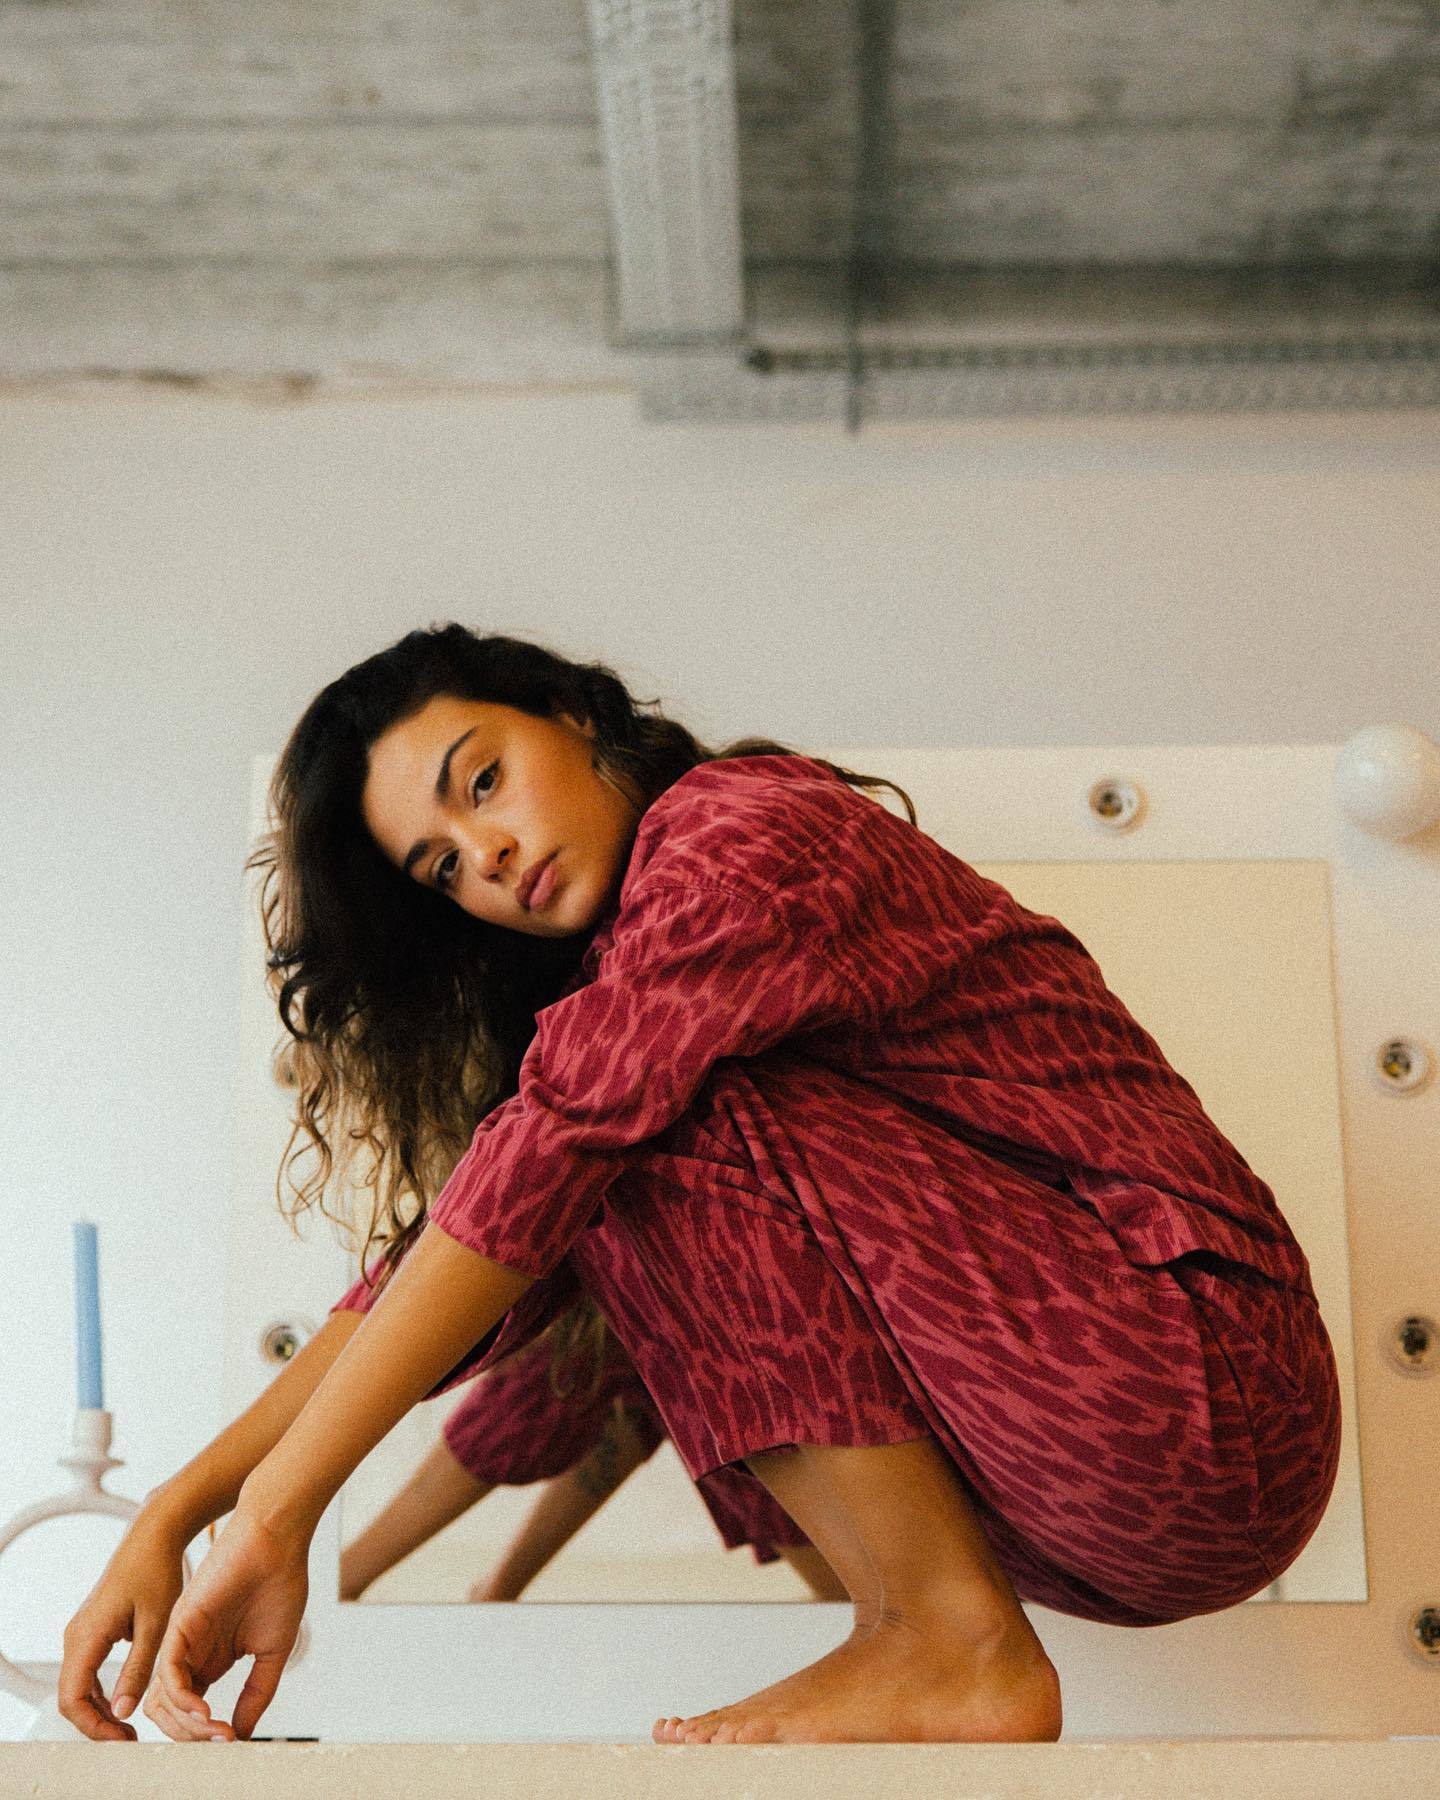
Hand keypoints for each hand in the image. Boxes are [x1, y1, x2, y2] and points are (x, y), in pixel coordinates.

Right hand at [59, 1509, 188, 1740]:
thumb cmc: (157, 1571)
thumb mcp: (156, 1623)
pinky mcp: (92, 1630)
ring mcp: (81, 1633)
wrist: (153, 1536)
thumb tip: (122, 1712)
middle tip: (130, 1738)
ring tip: (130, 1727)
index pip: (73, 1698)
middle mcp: (76, 1636)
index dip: (94, 1726)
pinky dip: (102, 1693)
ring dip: (99, 1711)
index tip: (123, 1738)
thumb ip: (138, 1669)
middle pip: (72, 1697)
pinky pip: (87, 1672)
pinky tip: (126, 1703)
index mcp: (87, 1636)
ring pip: (78, 1687)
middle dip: (96, 1724)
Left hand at [144, 1504, 309, 1741]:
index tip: (233, 1741)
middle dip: (191, 1735)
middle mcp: (192, 1651)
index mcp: (212, 1657)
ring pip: (162, 1699)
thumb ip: (257, 1692)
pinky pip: (168, 1672)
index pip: (192, 1710)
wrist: (278, 1538)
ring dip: (185, 1724)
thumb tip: (242, 1735)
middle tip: (221, 1740)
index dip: (206, 1733)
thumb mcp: (272, 1651)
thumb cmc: (280, 1583)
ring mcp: (184, 1638)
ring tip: (216, 1729)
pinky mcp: (181, 1623)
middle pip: (170, 1711)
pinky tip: (206, 1710)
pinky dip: (182, 1699)